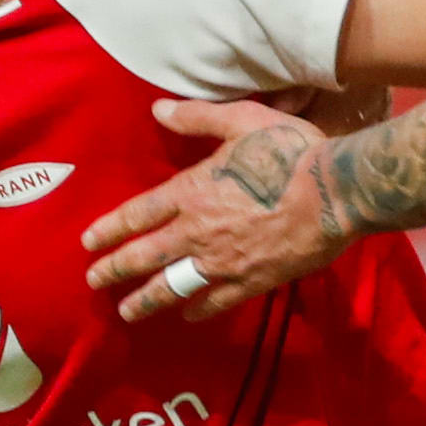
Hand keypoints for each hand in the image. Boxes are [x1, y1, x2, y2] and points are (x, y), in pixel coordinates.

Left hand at [79, 99, 348, 321]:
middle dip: (115, 270)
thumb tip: (157, 109)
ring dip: (147, 300)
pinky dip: (197, 309)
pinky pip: (216, 301)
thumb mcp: (243, 121)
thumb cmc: (290, 150)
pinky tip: (187, 315)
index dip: (110, 230)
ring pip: (173, 286)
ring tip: (127, 310)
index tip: (89, 243)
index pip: (138, 214)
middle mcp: (198, 231)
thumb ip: (197, 118)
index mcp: (191, 191)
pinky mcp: (251, 281)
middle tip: (94, 281)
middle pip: (145, 256)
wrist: (337, 192)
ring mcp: (223, 261)